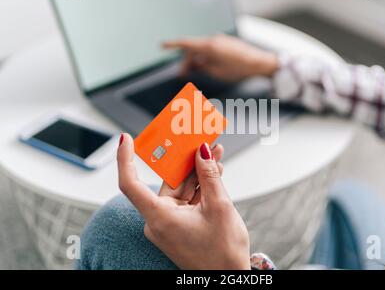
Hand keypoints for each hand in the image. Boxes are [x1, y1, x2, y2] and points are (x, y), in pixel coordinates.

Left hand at [117, 134, 250, 269]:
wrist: (229, 278)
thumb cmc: (222, 253)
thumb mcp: (219, 207)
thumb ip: (209, 176)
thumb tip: (203, 151)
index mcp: (159, 218)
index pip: (130, 184)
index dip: (125, 159)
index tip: (126, 139)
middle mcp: (159, 221)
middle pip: (166, 182)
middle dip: (186, 161)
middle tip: (199, 141)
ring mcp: (169, 224)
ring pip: (180, 189)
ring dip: (198, 172)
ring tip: (215, 153)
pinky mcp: (179, 226)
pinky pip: (186, 200)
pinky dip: (199, 187)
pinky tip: (214, 171)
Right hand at [163, 34, 278, 81]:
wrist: (259, 62)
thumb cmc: (239, 69)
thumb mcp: (217, 72)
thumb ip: (203, 68)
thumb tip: (194, 66)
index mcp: (209, 46)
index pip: (186, 43)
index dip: (172, 45)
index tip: (162, 46)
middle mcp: (213, 40)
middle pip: (193, 49)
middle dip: (186, 61)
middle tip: (181, 75)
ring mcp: (220, 41)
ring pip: (202, 50)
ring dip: (195, 60)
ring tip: (192, 73)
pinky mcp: (226, 43)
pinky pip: (210, 49)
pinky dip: (205, 57)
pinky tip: (204, 67)